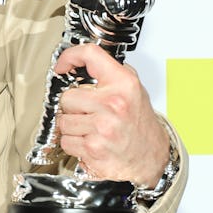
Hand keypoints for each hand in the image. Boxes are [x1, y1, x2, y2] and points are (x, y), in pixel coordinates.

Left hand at [53, 42, 168, 185]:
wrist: (150, 157)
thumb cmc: (140, 126)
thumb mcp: (133, 91)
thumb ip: (111, 75)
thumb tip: (83, 63)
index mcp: (124, 84)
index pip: (90, 55)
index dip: (70, 56)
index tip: (63, 65)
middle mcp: (113, 103)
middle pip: (68, 96)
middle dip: (73, 107)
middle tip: (89, 113)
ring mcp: (102, 126)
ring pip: (63, 121)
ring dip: (72, 127)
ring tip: (92, 129)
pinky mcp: (93, 148)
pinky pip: (66, 141)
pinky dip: (74, 144)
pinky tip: (90, 142)